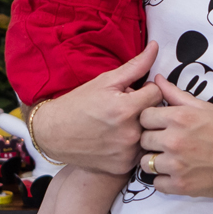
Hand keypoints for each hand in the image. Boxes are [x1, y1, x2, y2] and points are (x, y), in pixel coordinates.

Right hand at [32, 41, 162, 174]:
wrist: (54, 133)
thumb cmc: (79, 103)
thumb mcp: (105, 81)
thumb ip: (135, 66)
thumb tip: (156, 46)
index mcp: (126, 108)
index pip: (158, 93)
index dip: (146, 90)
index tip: (133, 93)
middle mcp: (130, 133)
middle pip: (157, 115)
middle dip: (145, 108)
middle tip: (126, 109)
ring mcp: (128, 153)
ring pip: (151, 134)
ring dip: (142, 127)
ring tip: (121, 124)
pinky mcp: (124, 166)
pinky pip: (141, 151)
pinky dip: (134, 144)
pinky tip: (117, 139)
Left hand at [138, 74, 212, 196]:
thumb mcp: (206, 107)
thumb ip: (177, 95)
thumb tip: (157, 80)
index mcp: (180, 117)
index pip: (144, 116)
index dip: (151, 120)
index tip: (161, 125)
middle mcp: (175, 140)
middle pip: (143, 140)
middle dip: (153, 140)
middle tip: (168, 142)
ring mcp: (177, 165)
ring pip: (146, 163)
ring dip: (156, 161)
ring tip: (172, 159)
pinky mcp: (182, 186)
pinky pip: (157, 184)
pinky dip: (164, 180)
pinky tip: (177, 173)